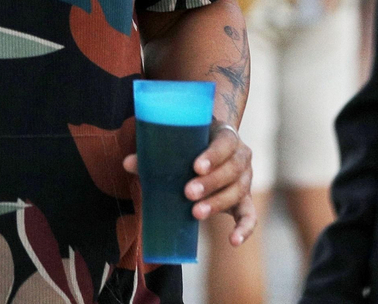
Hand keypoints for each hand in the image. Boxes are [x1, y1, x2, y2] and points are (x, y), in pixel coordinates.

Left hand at [124, 122, 256, 245]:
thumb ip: (155, 153)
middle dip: (210, 183)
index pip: (225, 143)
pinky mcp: (245, 200)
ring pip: (238, 191)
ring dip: (218, 203)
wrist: (211, 148)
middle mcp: (241, 156)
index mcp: (227, 137)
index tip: (195, 166)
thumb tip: (127, 163)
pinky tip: (233, 241)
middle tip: (188, 193)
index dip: (213, 155)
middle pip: (232, 170)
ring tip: (196, 213)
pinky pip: (249, 215)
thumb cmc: (191, 145)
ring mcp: (246, 179)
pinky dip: (244, 229)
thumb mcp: (179, 143)